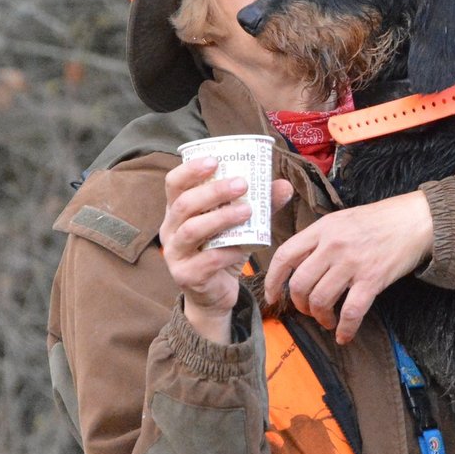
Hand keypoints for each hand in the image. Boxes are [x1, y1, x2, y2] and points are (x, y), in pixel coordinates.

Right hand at [160, 156, 292, 342]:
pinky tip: (244, 247)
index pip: (174, 183)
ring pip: (191, 230)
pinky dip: (227, 252)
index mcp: (178, 210)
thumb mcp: (240, 225)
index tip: (215, 160)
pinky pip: (206, 261)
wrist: (215, 293)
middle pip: (184, 204)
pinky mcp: (186, 276)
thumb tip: (284, 186)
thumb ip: (259, 205)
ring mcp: (175, 254)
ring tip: (247, 210)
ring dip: (220, 218)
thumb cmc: (223, 250)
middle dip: (213, 191)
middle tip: (242, 184)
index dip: (190, 170)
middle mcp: (170, 229)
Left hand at [264, 191, 433, 343]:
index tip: (273, 297)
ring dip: (321, 318)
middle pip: (300, 284)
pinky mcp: (372, 279)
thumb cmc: (379, 221)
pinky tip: (344, 335)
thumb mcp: (341, 220)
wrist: (415, 220)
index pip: (285, 255)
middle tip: (309, 310)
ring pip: (321, 300)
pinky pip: (351, 312)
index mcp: (322, 229)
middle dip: (300, 305)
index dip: (272, 280)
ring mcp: (352, 263)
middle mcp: (333, 245)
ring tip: (328, 321)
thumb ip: (320, 239)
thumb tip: (299, 265)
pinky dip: (345, 329)